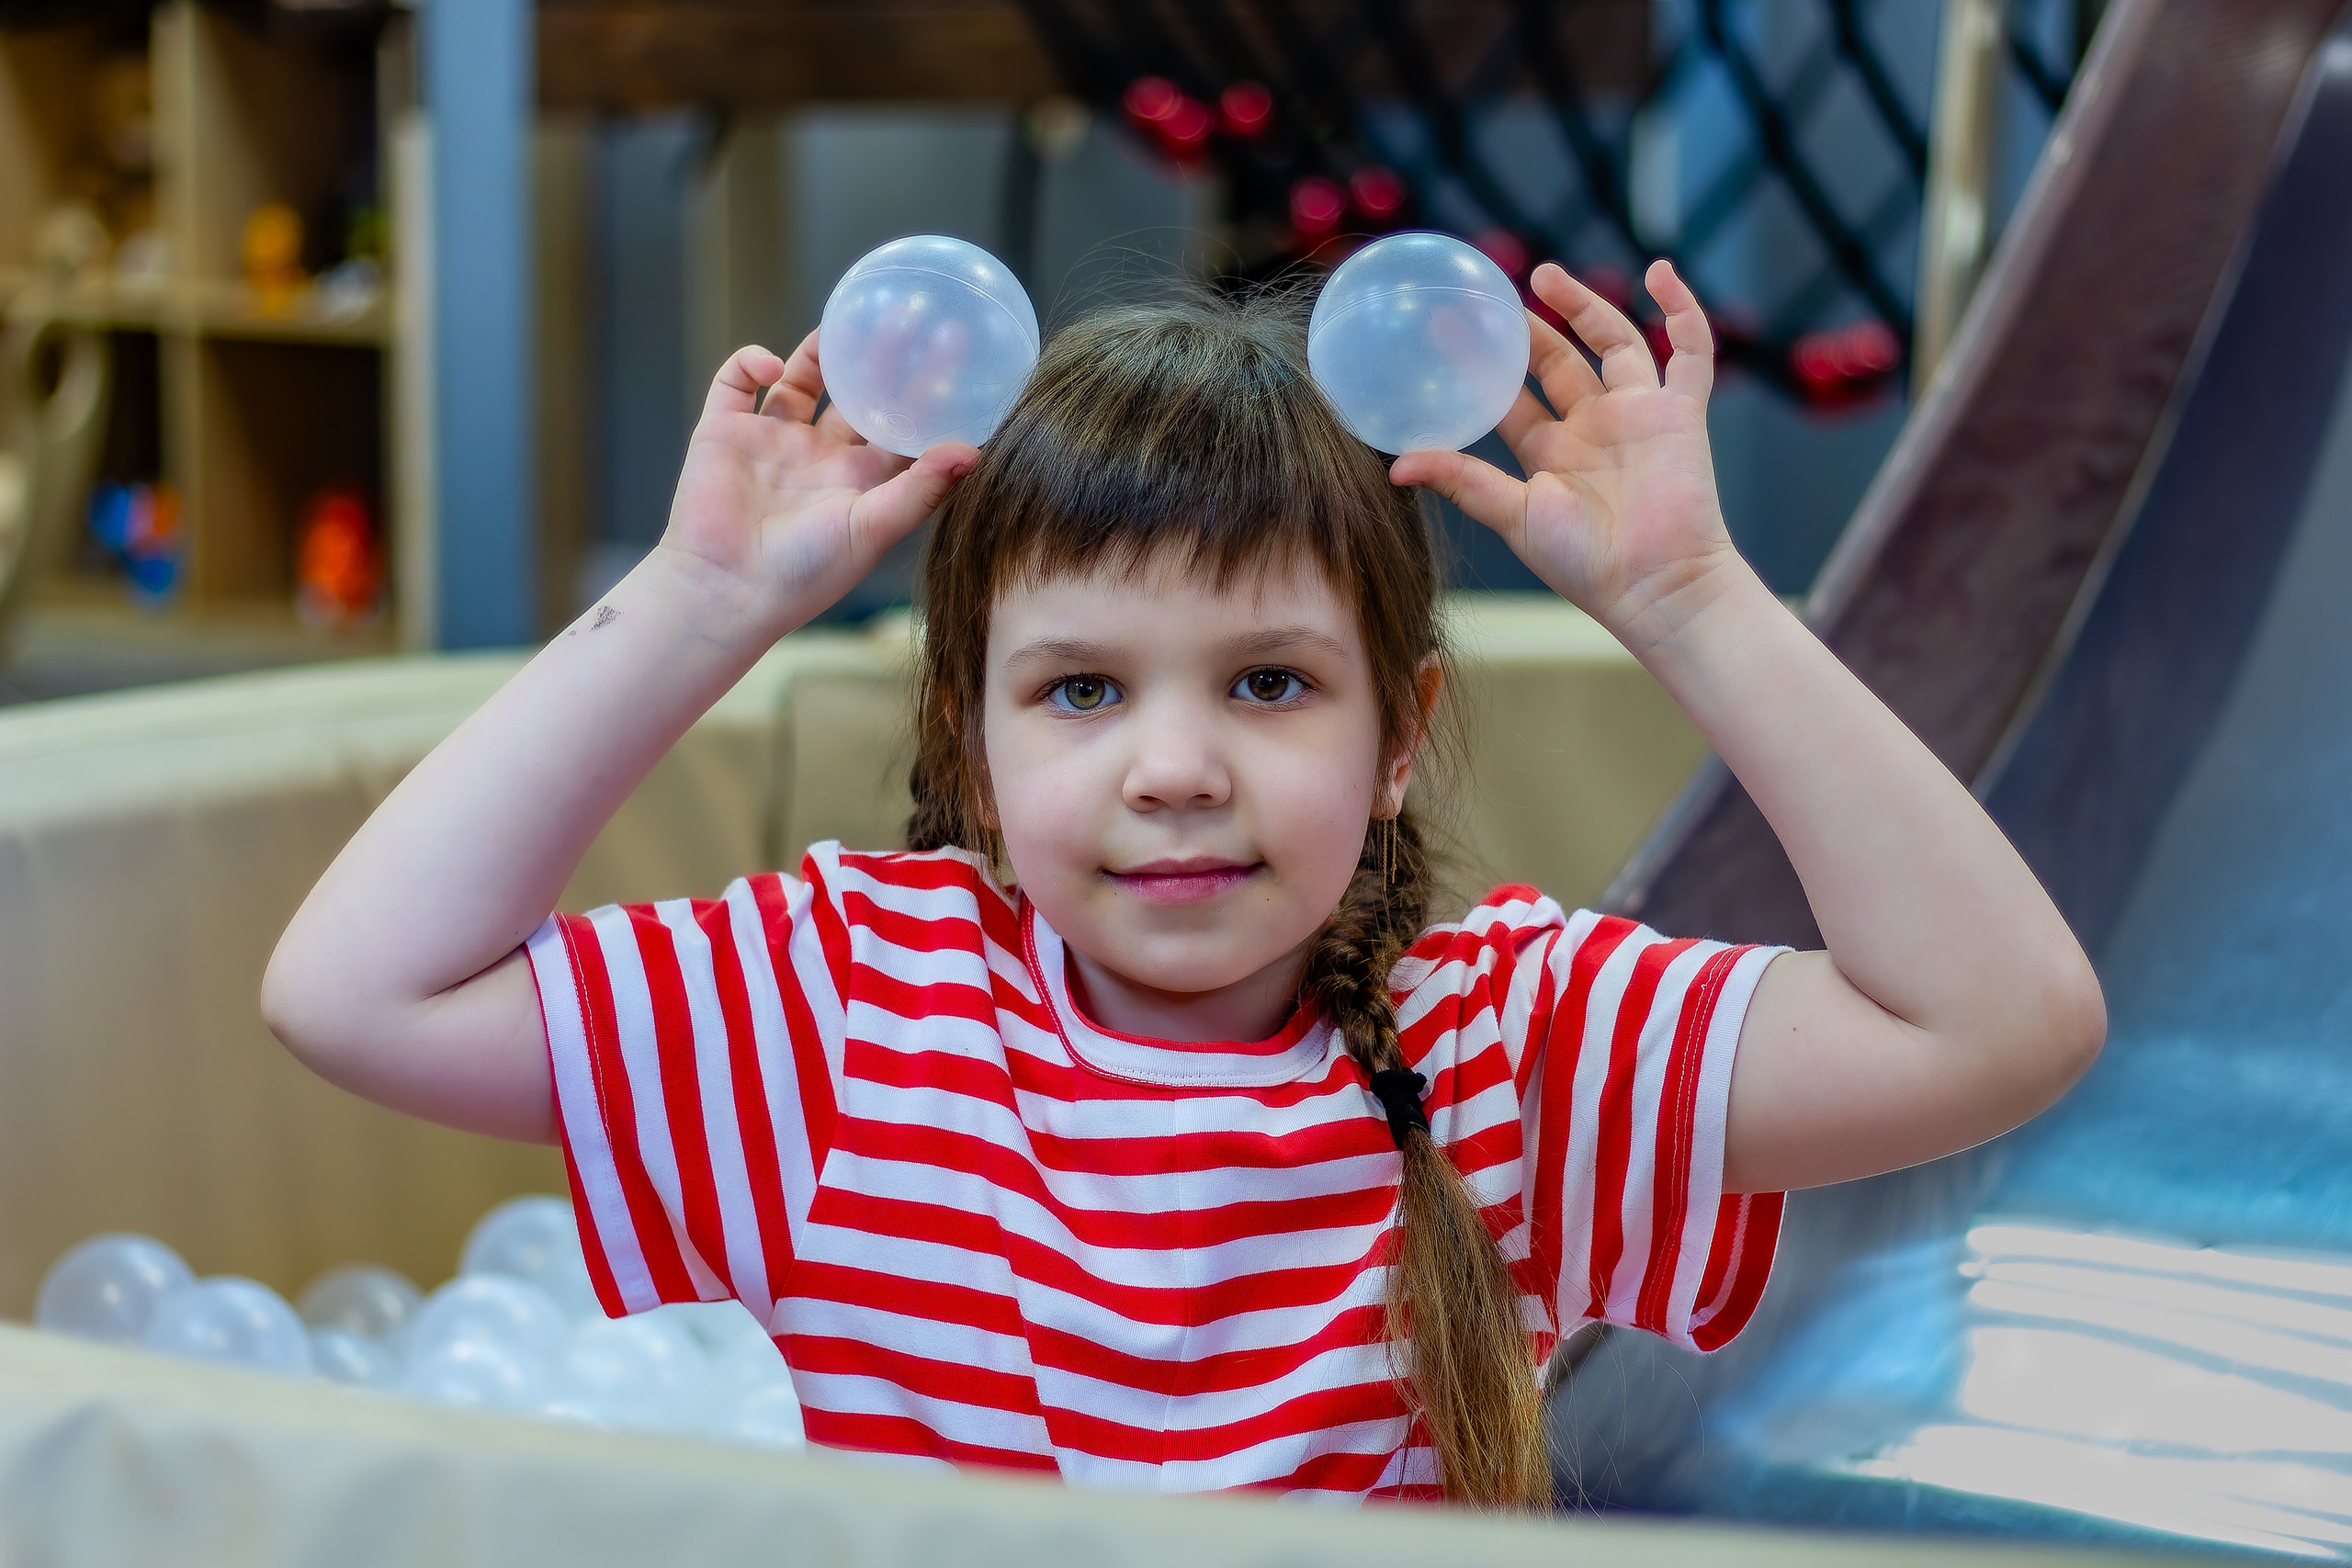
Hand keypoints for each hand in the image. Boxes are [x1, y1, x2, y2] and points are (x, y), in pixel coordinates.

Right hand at [657, 332, 977, 639]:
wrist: (726, 592)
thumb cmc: (805, 573)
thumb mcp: (874, 528)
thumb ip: (923, 489)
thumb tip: (974, 450)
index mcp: (859, 480)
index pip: (901, 425)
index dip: (927, 391)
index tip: (955, 350)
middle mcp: (818, 457)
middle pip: (855, 394)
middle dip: (880, 356)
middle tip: (908, 313)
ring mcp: (770, 442)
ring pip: (798, 381)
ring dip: (818, 350)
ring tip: (843, 323)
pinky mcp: (723, 432)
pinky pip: (736, 381)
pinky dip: (752, 362)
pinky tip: (774, 364)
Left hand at [1391, 259, 1744, 653]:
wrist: (1654, 586)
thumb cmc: (1585, 563)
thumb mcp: (1513, 515)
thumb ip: (1461, 481)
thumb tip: (1394, 466)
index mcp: (1552, 453)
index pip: (1511, 396)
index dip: (1482, 364)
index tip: (1448, 329)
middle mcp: (1594, 428)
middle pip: (1559, 362)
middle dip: (1528, 328)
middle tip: (1493, 293)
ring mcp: (1639, 417)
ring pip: (1614, 343)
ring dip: (1586, 306)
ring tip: (1546, 275)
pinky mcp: (1681, 414)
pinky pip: (1690, 353)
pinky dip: (1682, 312)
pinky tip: (1660, 274)